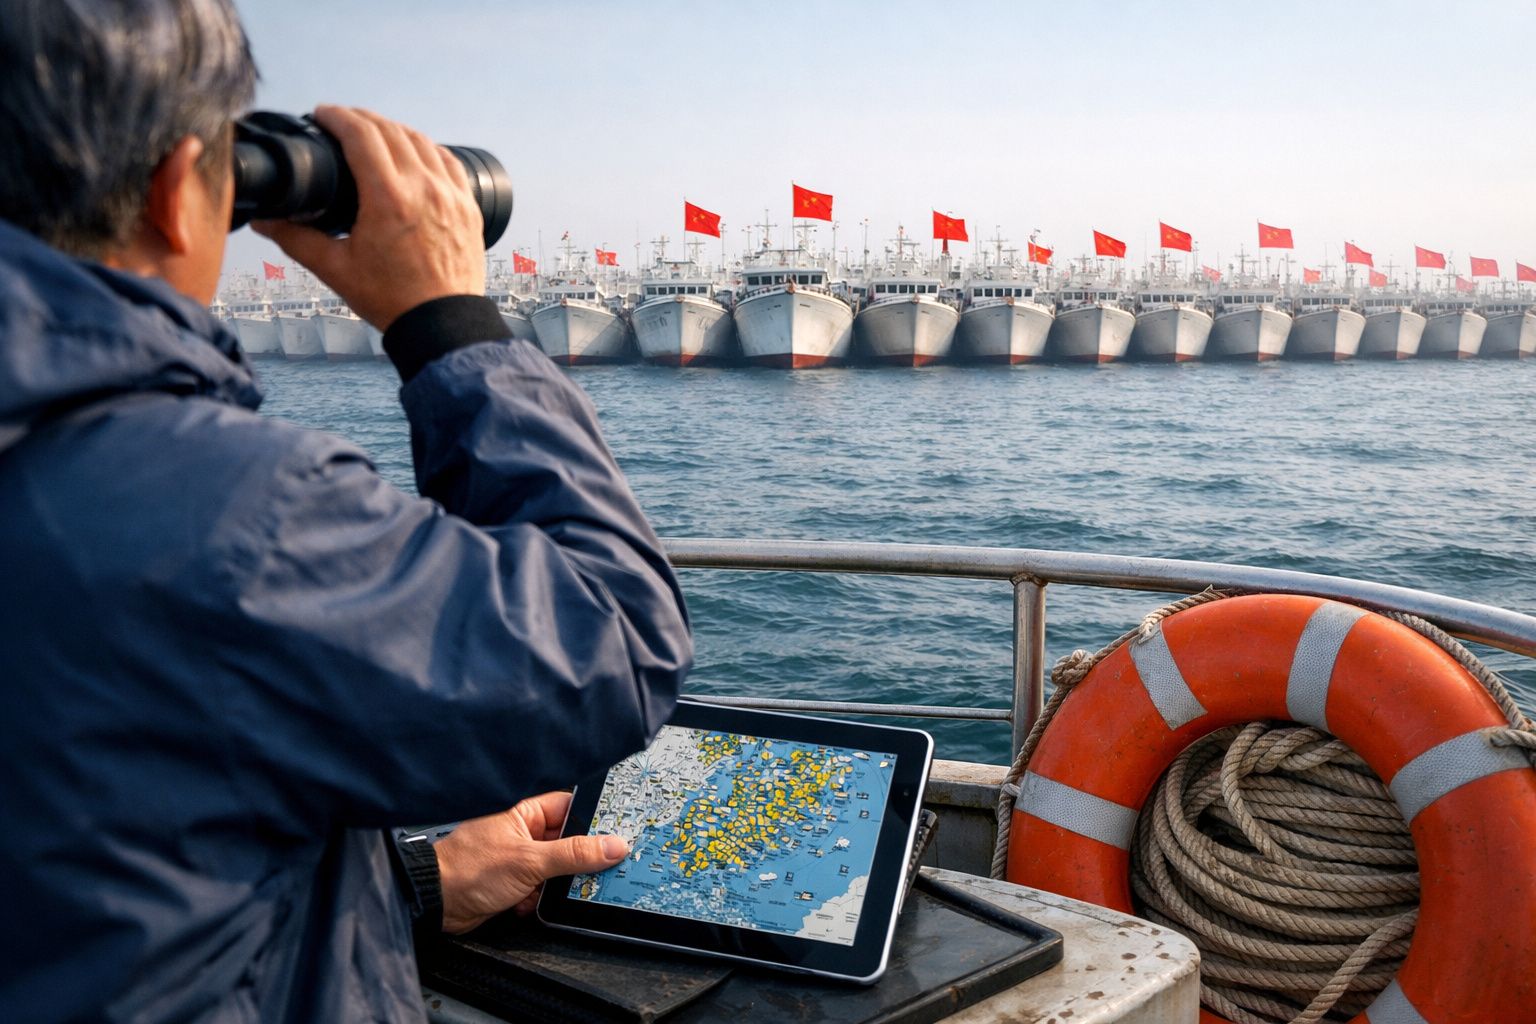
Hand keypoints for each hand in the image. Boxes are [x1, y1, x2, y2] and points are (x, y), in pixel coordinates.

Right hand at [251, 105, 484, 329]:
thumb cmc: (392, 300)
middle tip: (340, 122)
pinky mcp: (468, 207)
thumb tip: (263, 221)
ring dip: (393, 129)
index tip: (321, 114)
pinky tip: (414, 152)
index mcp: (389, 198)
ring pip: (421, 141)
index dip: (337, 116)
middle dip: (360, 118)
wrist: (442, 324)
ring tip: (373, 133)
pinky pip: (448, 162)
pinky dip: (427, 149)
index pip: (361, 134)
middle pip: (390, 130)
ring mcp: (451, 195)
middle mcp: (424, 188)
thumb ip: (296, 239)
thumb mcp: (336, 269)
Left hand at [434, 791, 629, 934]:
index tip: (616, 832)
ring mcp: (519, 858)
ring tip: (545, 890)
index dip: (594, 819)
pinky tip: (524, 902)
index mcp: (526, 814)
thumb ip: (574, 854)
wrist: (435, 903)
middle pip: (568, 842)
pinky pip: (542, 889)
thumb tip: (612, 845)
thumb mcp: (530, 860)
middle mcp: (524, 833)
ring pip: (557, 870)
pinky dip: (539, 899)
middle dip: (576, 860)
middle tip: (592, 869)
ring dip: (555, 885)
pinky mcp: (514, 883)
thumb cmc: (467, 868)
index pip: (571, 808)